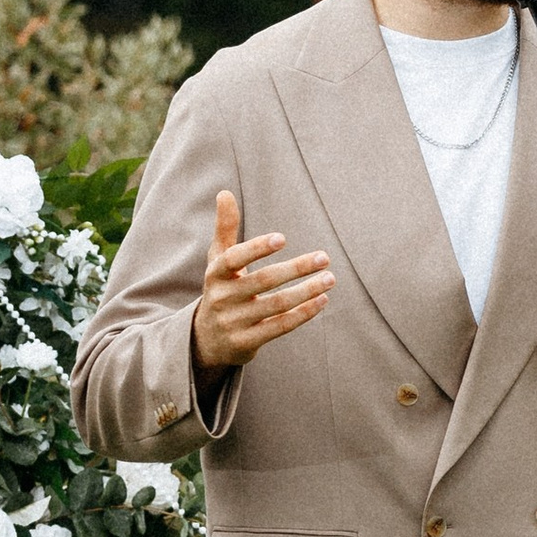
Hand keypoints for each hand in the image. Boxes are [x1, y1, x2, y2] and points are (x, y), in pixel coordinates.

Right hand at [191, 189, 334, 378]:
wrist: (207, 339)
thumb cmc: (221, 289)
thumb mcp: (218, 260)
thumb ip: (225, 229)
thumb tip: (225, 192)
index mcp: (215, 274)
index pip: (233, 259)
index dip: (256, 248)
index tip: (283, 238)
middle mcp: (222, 299)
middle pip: (263, 281)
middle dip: (296, 268)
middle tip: (324, 257)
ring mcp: (234, 323)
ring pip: (276, 305)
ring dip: (307, 291)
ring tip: (330, 278)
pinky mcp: (247, 343)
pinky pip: (280, 326)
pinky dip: (303, 313)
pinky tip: (322, 300)